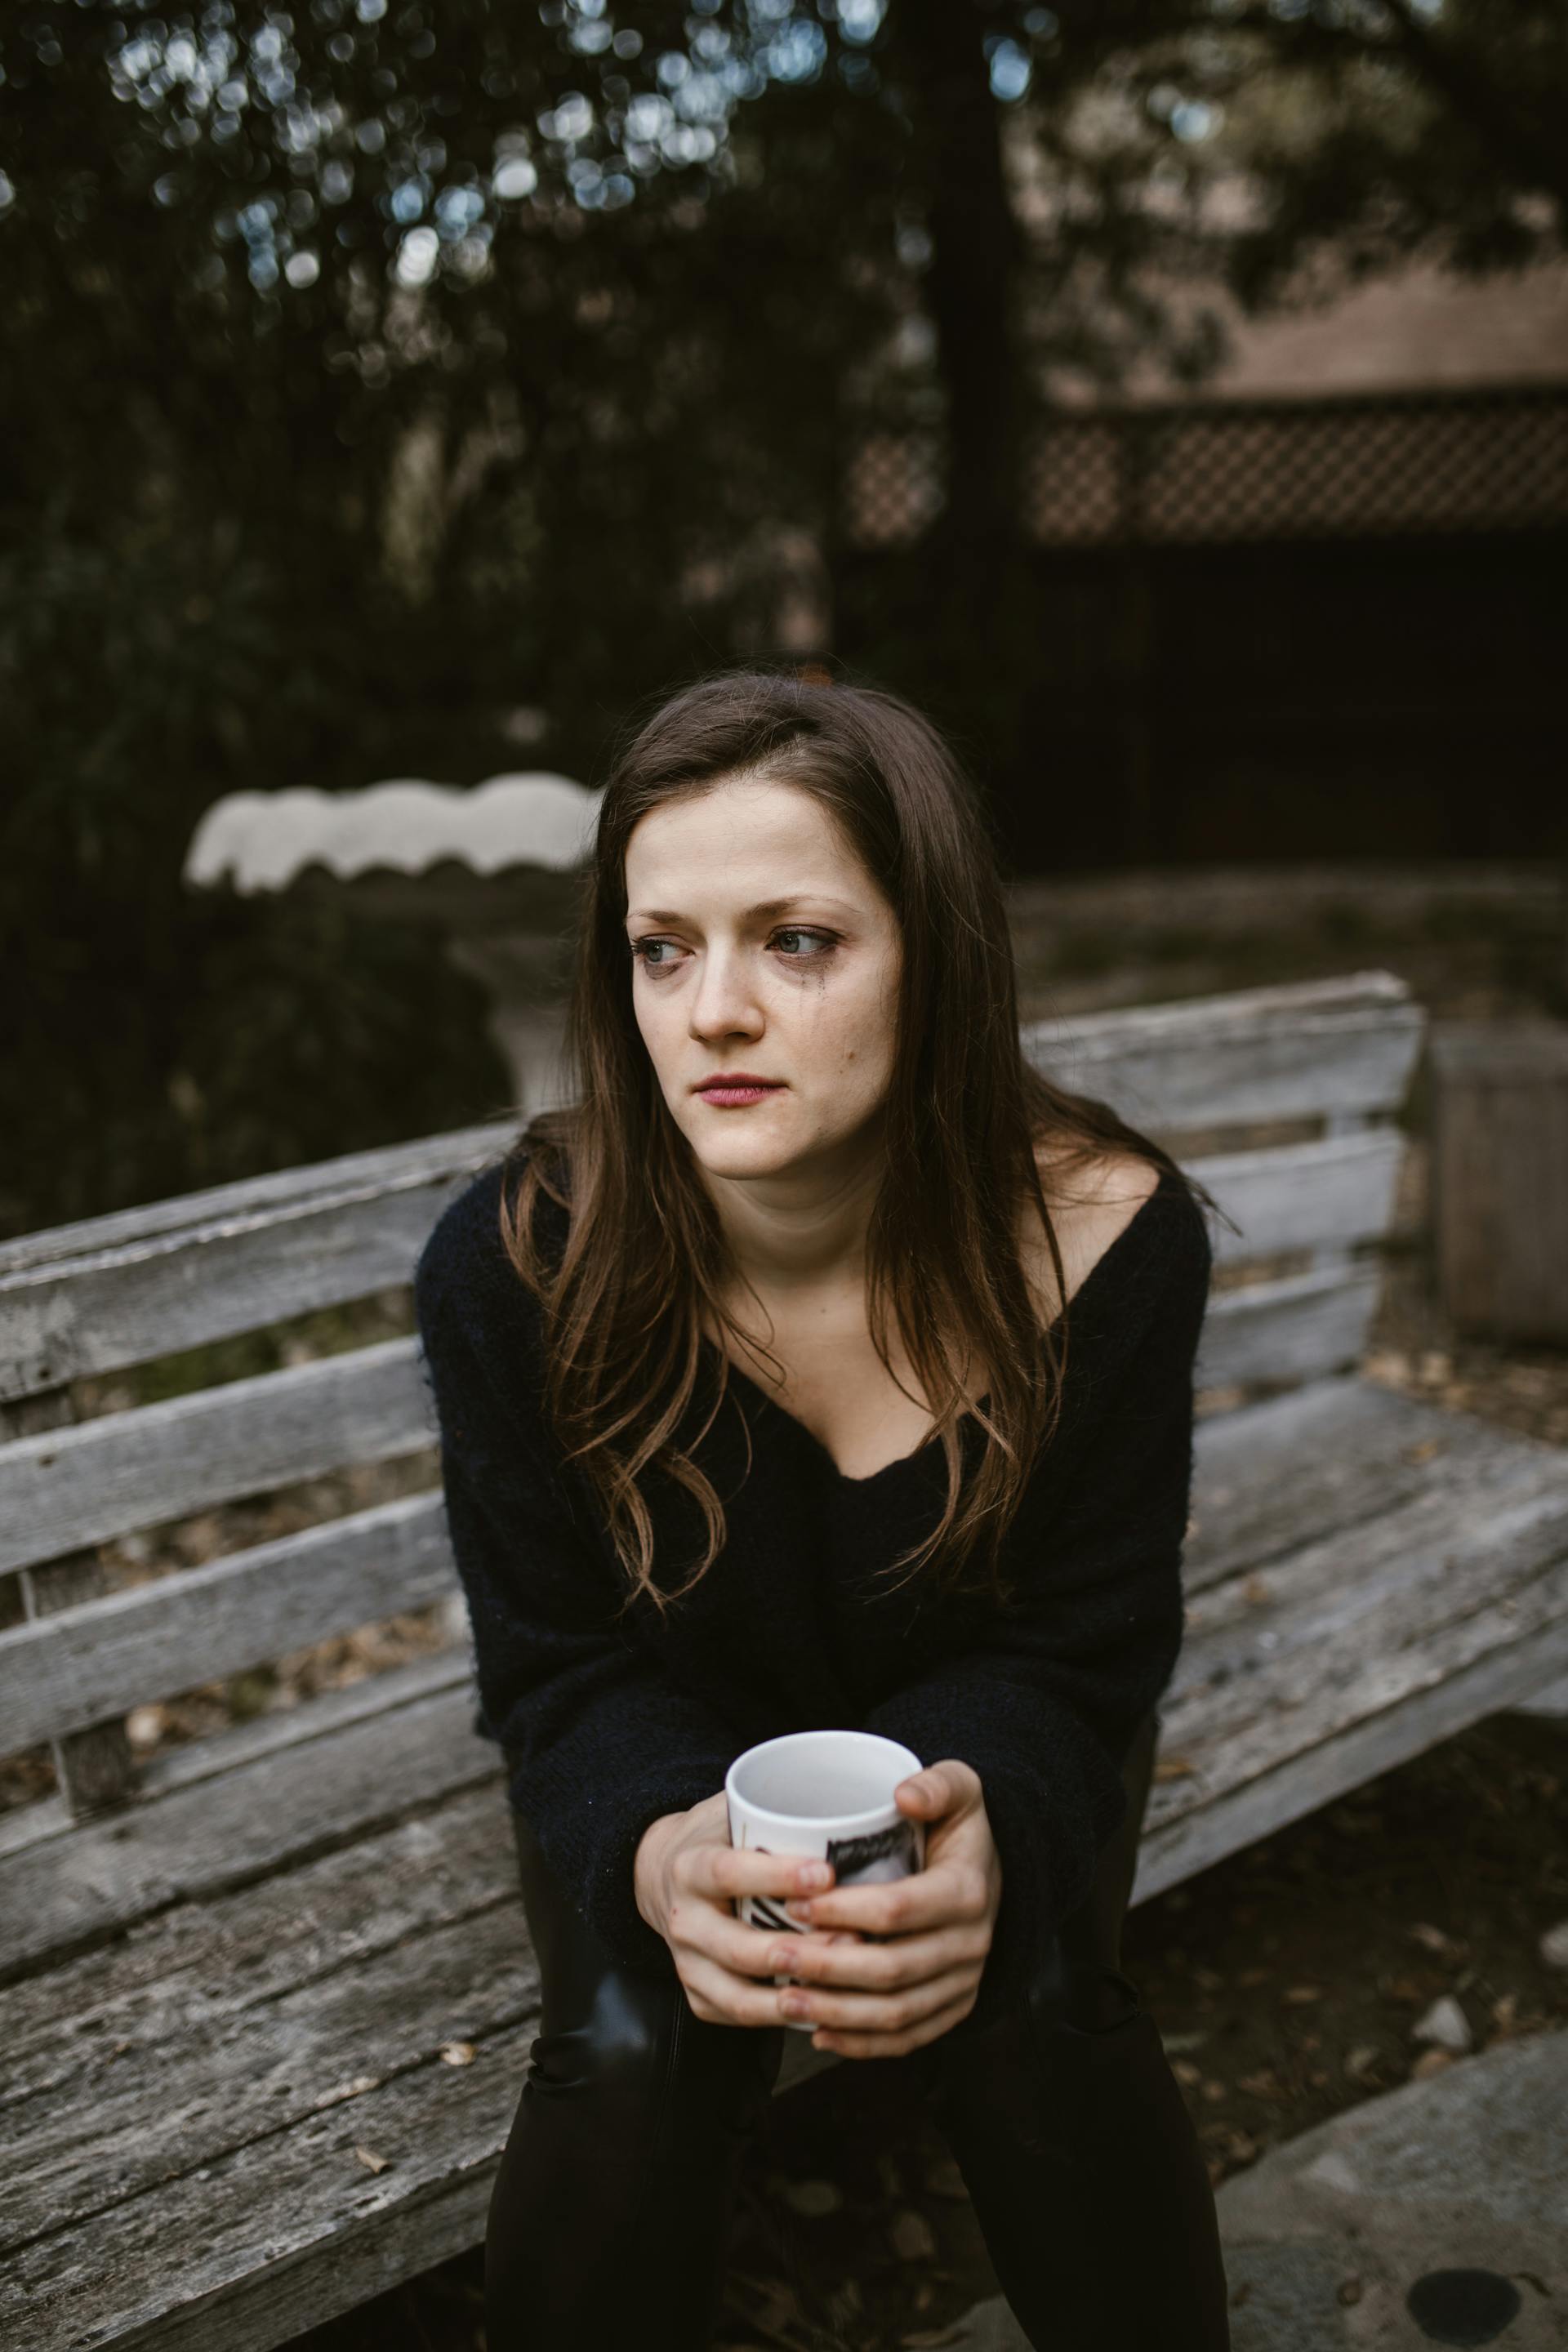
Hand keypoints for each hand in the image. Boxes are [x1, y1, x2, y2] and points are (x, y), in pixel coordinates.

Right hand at [634, 1791, 868, 2029]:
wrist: (664, 1878)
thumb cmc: (717, 1839)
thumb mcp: (731, 1812)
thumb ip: (772, 1811)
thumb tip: (847, 1805)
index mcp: (689, 1867)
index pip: (728, 1873)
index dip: (776, 1876)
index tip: (827, 1874)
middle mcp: (683, 1921)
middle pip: (737, 1946)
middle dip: (797, 1949)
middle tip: (854, 1941)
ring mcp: (688, 1965)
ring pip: (739, 1994)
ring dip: (794, 1995)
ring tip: (844, 1984)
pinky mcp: (699, 1997)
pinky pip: (741, 2016)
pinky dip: (782, 2019)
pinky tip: (824, 2009)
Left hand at [763, 1759, 1001, 2058]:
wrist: (991, 1869)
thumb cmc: (958, 1824)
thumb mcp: (960, 1788)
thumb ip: (937, 1784)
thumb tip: (903, 1795)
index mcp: (967, 1891)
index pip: (897, 1909)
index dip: (842, 1910)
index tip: (794, 1902)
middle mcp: (971, 1944)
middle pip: (892, 1968)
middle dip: (828, 1966)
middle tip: (774, 1954)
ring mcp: (964, 1982)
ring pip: (897, 2012)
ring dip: (837, 2012)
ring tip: (785, 2000)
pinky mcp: (955, 2007)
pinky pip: (910, 2037)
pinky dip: (863, 2044)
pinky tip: (818, 2035)